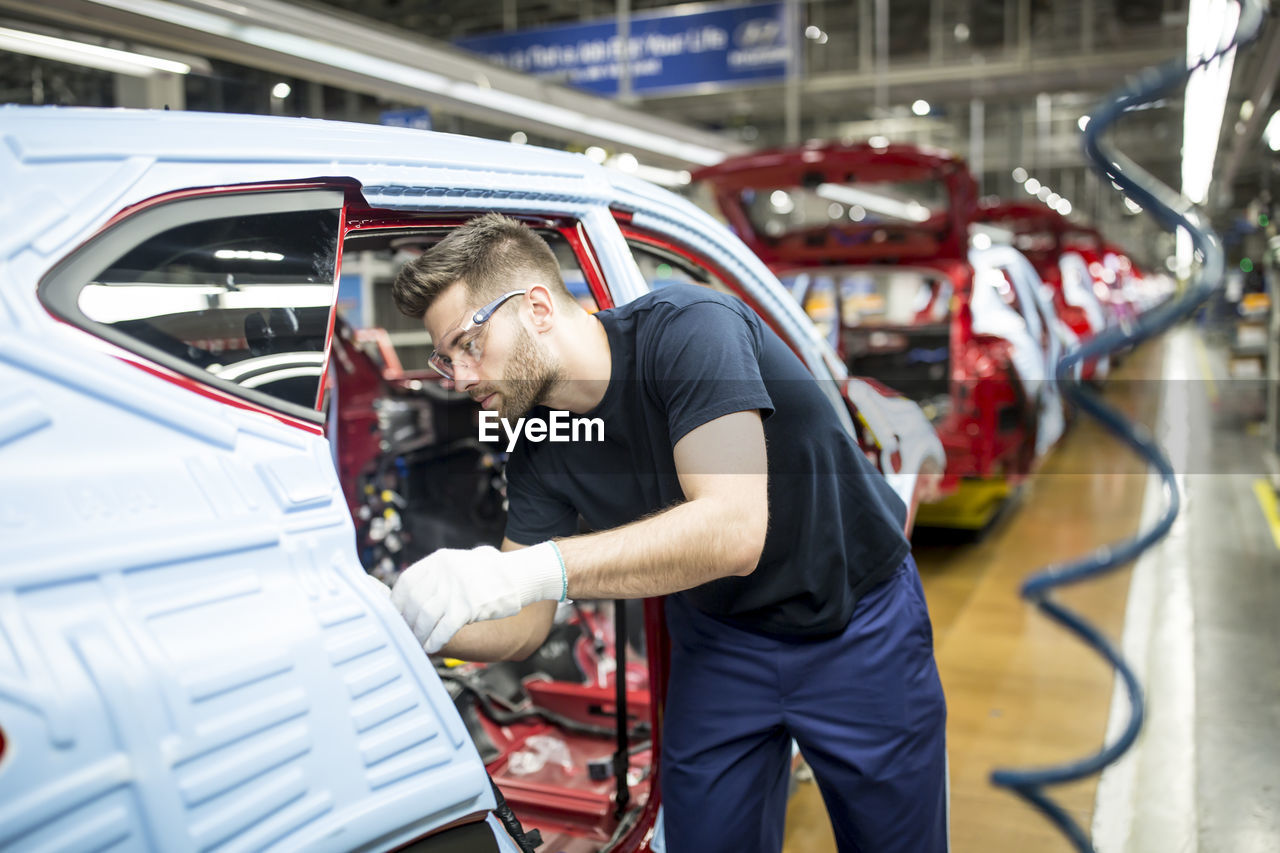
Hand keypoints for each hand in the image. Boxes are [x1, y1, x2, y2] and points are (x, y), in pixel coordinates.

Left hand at [390, 542, 563, 652]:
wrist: (522, 574)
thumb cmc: (492, 573)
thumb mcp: (460, 562)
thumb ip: (439, 575)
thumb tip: (413, 600)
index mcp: (439, 559)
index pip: (406, 583)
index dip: (398, 604)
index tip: (397, 617)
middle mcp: (444, 572)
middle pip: (413, 603)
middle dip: (407, 623)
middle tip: (407, 635)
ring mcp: (456, 589)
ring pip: (425, 618)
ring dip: (419, 634)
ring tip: (419, 643)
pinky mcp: (468, 606)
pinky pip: (443, 629)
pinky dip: (435, 640)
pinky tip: (433, 646)